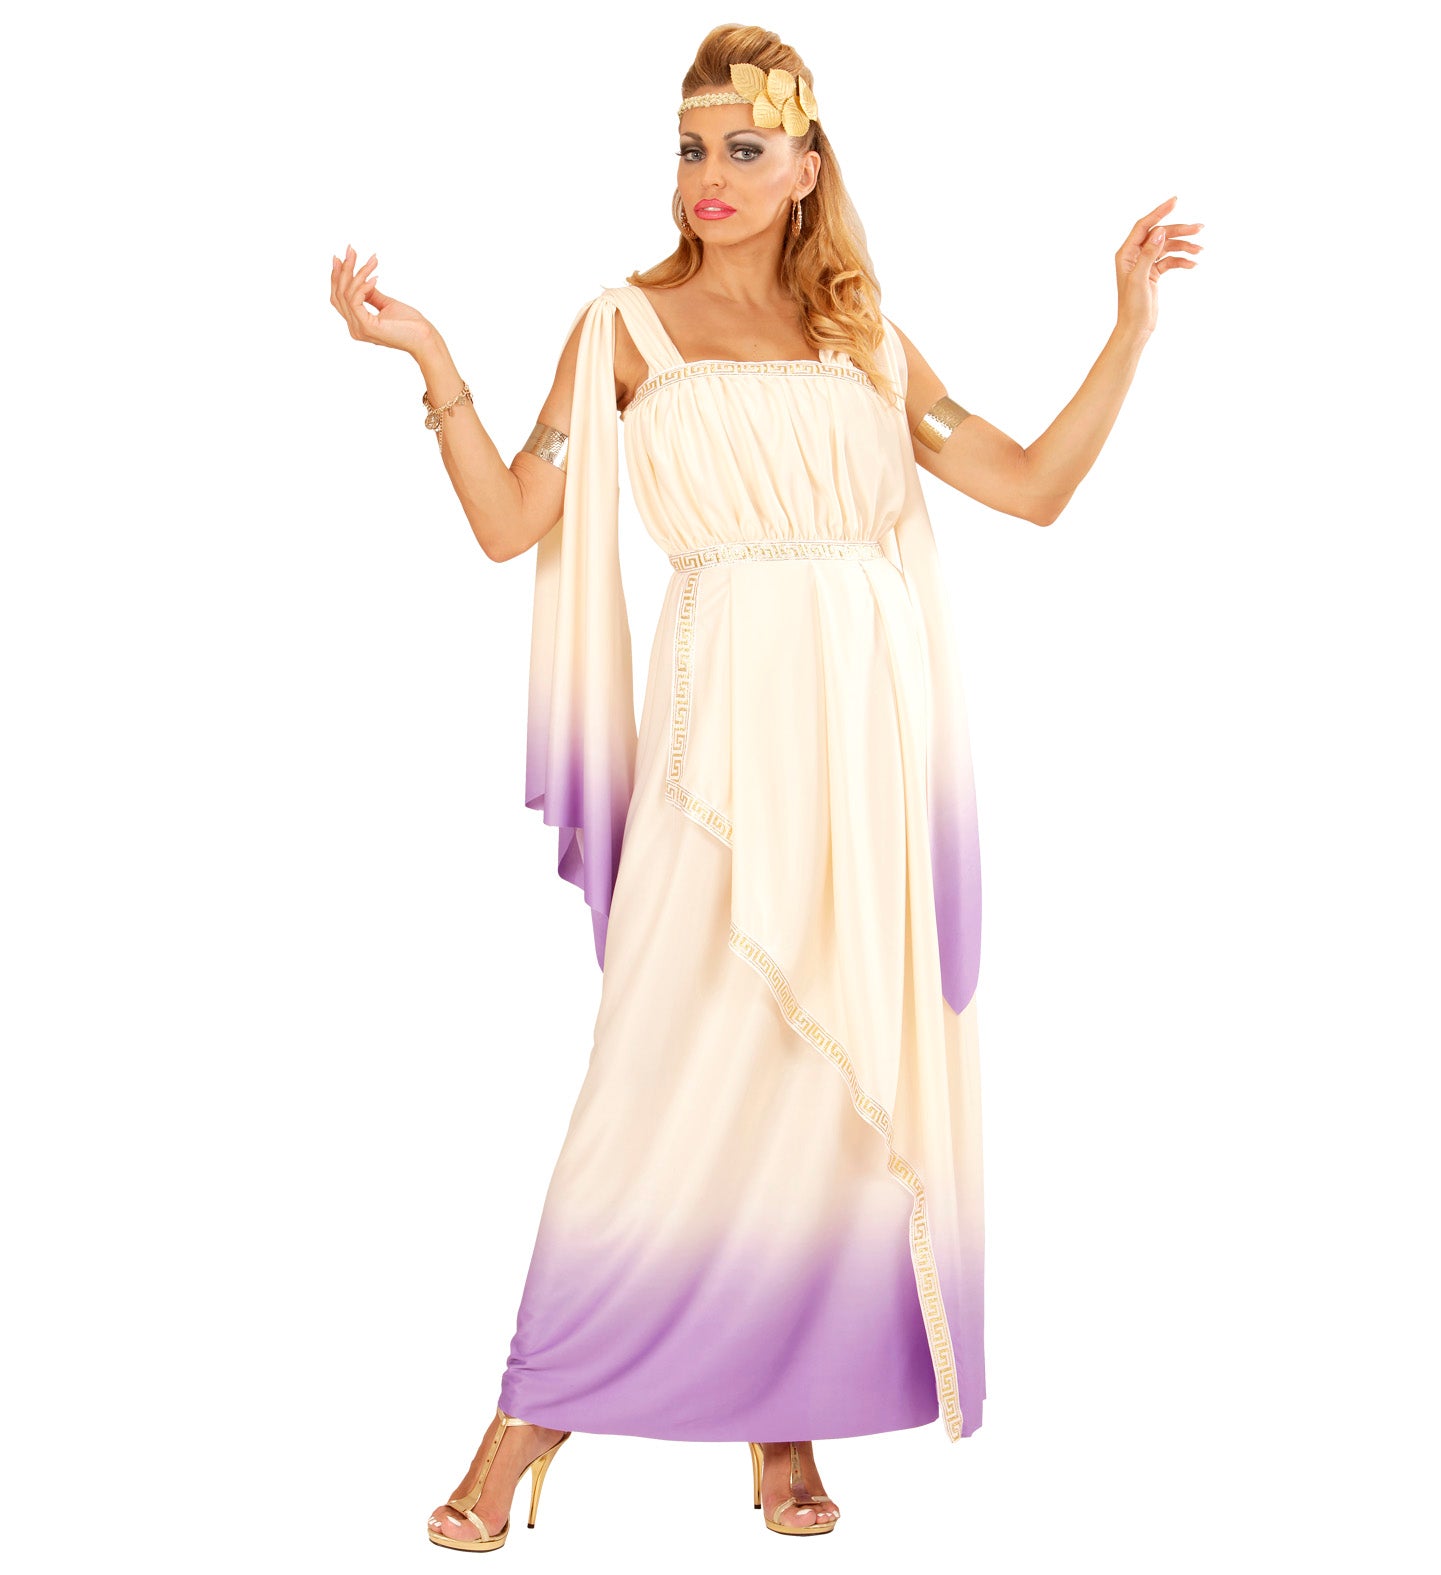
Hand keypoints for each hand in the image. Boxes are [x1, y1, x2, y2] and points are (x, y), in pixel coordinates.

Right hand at [329, 244, 435, 354]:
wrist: (425, 339)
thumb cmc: (410, 324)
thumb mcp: (386, 304)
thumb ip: (371, 295)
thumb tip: (362, 280)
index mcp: (357, 324)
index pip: (338, 298)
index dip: (337, 276)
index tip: (342, 256)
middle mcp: (354, 328)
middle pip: (338, 294)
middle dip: (344, 269)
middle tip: (351, 250)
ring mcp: (359, 329)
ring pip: (347, 294)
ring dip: (358, 273)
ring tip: (372, 261)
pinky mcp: (367, 327)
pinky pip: (355, 300)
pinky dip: (363, 285)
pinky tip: (375, 278)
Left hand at [1114, 196, 1202, 338]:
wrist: (1136, 329)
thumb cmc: (1133, 307)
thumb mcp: (1140, 279)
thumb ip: (1149, 253)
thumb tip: (1160, 230)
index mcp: (1126, 254)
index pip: (1144, 226)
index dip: (1159, 212)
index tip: (1176, 201)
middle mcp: (1134, 256)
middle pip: (1160, 234)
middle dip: (1179, 231)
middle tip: (1200, 229)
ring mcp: (1145, 264)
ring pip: (1167, 246)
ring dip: (1184, 246)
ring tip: (1200, 250)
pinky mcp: (1154, 273)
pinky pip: (1170, 260)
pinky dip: (1181, 260)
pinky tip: (1193, 265)